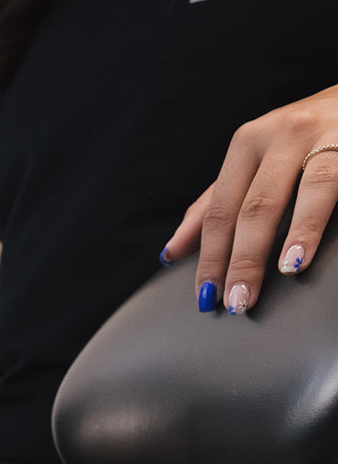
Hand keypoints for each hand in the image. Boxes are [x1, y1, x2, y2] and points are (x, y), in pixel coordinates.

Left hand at [163, 84, 337, 312]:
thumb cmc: (301, 137)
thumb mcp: (252, 162)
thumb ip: (214, 204)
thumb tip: (171, 252)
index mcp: (247, 143)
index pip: (221, 210)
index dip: (211, 255)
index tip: (206, 295)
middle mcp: (284, 134)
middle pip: (257, 205)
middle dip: (244, 258)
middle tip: (239, 300)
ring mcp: (328, 134)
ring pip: (311, 188)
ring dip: (298, 233)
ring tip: (287, 269)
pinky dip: (328, 216)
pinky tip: (321, 242)